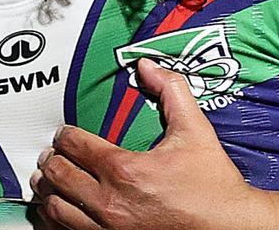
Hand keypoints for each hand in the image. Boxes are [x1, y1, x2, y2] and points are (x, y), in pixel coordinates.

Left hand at [30, 58, 253, 229]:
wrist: (231, 228)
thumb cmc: (214, 188)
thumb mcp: (196, 132)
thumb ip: (172, 92)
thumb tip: (149, 66)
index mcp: (125, 170)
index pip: (74, 145)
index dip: (64, 135)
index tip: (64, 133)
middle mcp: (110, 202)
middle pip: (58, 175)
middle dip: (52, 161)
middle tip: (51, 154)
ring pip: (56, 208)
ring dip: (49, 191)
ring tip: (47, 181)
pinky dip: (56, 220)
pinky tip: (59, 211)